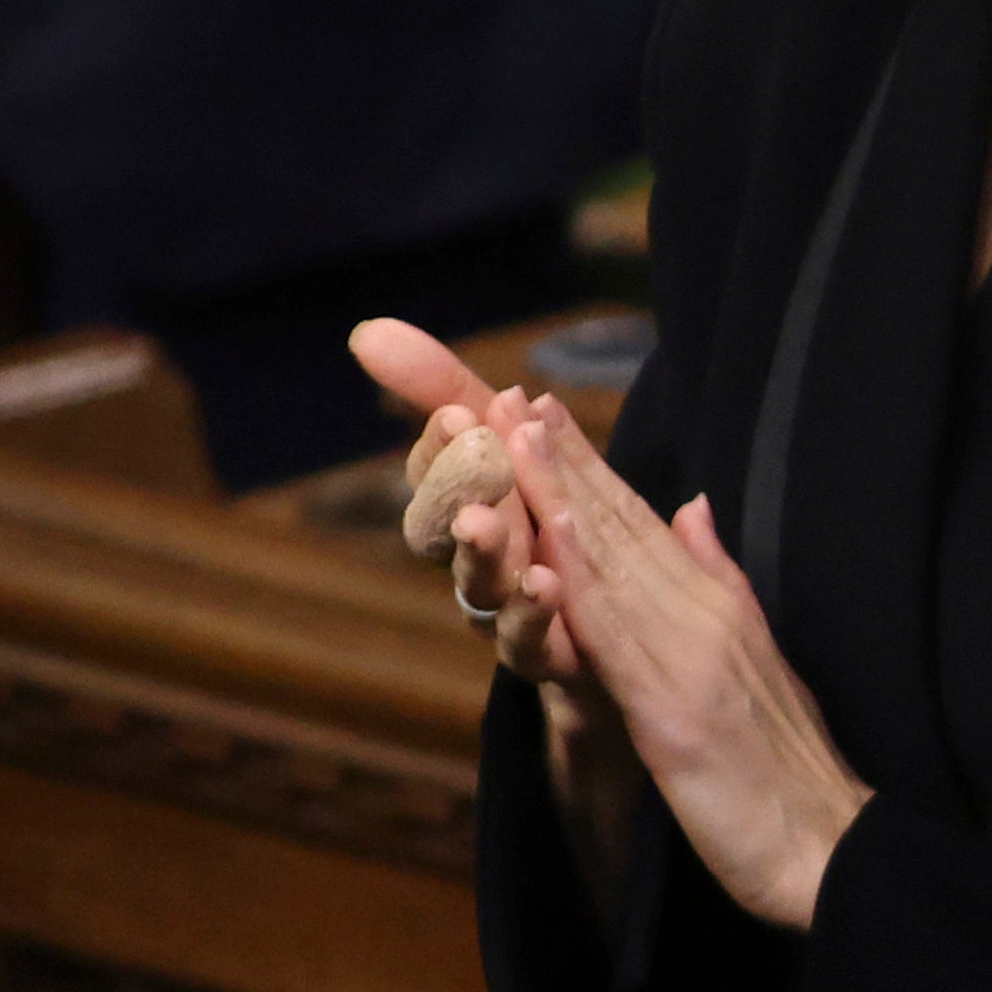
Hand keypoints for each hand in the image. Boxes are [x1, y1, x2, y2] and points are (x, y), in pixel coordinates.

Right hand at [346, 319, 592, 695]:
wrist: (622, 661)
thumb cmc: (556, 549)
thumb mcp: (521, 457)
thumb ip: (459, 399)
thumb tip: (369, 331)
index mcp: (480, 510)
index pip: (439, 471)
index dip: (441, 445)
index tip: (458, 410)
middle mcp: (483, 564)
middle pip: (450, 525)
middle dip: (454, 481)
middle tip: (462, 435)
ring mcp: (511, 616)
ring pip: (482, 585)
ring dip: (482, 549)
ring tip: (485, 519)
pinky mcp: (553, 661)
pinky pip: (532, 643)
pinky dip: (533, 615)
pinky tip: (545, 583)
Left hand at [498, 395, 870, 931]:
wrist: (828, 847)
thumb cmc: (790, 774)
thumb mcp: (757, 665)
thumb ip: (720, 583)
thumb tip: (696, 509)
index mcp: (723, 611)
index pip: (650, 526)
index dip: (596, 469)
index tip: (545, 416)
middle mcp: (710, 617)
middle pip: (628, 529)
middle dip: (569, 462)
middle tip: (516, 399)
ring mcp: (693, 656)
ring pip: (615, 563)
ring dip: (562, 498)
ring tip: (516, 439)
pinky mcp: (675, 707)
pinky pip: (617, 633)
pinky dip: (580, 578)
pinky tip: (549, 536)